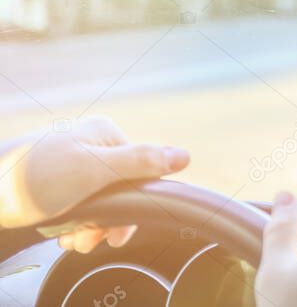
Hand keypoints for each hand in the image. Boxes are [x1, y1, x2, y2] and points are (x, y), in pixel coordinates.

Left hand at [0, 115, 189, 251]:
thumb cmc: (32, 179)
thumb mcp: (93, 170)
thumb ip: (141, 161)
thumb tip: (185, 156)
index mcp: (105, 135)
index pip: (141, 173)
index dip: (132, 208)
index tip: (116, 234)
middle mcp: (90, 146)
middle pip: (120, 190)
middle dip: (106, 221)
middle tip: (88, 239)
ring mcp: (71, 164)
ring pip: (98, 202)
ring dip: (88, 227)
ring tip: (70, 238)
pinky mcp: (53, 183)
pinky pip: (77, 205)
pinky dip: (71, 224)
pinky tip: (60, 232)